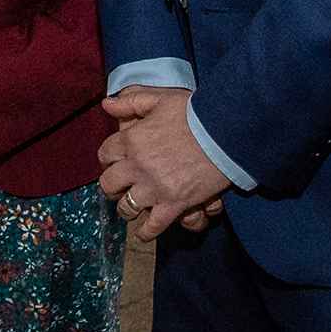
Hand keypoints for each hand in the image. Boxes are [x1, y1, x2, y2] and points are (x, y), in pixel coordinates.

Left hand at [97, 86, 230, 240]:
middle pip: (108, 184)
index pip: (105, 154)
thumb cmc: (194, 113)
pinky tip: (144, 232)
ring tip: (132, 208)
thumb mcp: (160, 99)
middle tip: (119, 188)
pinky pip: (152, 225)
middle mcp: (137, 166)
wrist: (225, 132)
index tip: (114, 163)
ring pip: (126, 207)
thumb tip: (106, 104)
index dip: (108, 160)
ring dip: (127, 208)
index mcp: (131, 140)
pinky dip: (146, 232)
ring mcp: (154, 187)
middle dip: (111, 187)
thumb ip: (131, 102)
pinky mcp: (173, 203)